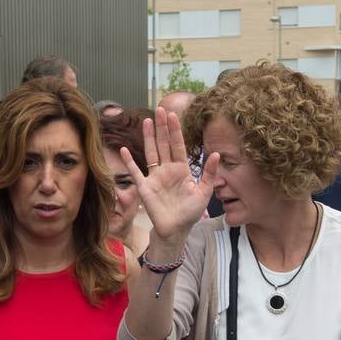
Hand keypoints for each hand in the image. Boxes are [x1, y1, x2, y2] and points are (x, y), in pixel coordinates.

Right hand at [123, 107, 219, 243]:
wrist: (176, 230)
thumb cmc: (190, 212)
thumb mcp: (204, 192)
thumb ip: (209, 173)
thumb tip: (216, 153)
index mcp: (181, 169)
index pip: (178, 145)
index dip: (175, 131)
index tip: (173, 115)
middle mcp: (167, 170)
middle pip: (164, 144)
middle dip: (162, 127)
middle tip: (160, 109)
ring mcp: (154, 177)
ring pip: (151, 152)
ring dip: (148, 137)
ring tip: (146, 121)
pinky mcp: (145, 187)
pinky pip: (135, 172)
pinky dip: (129, 162)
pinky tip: (124, 150)